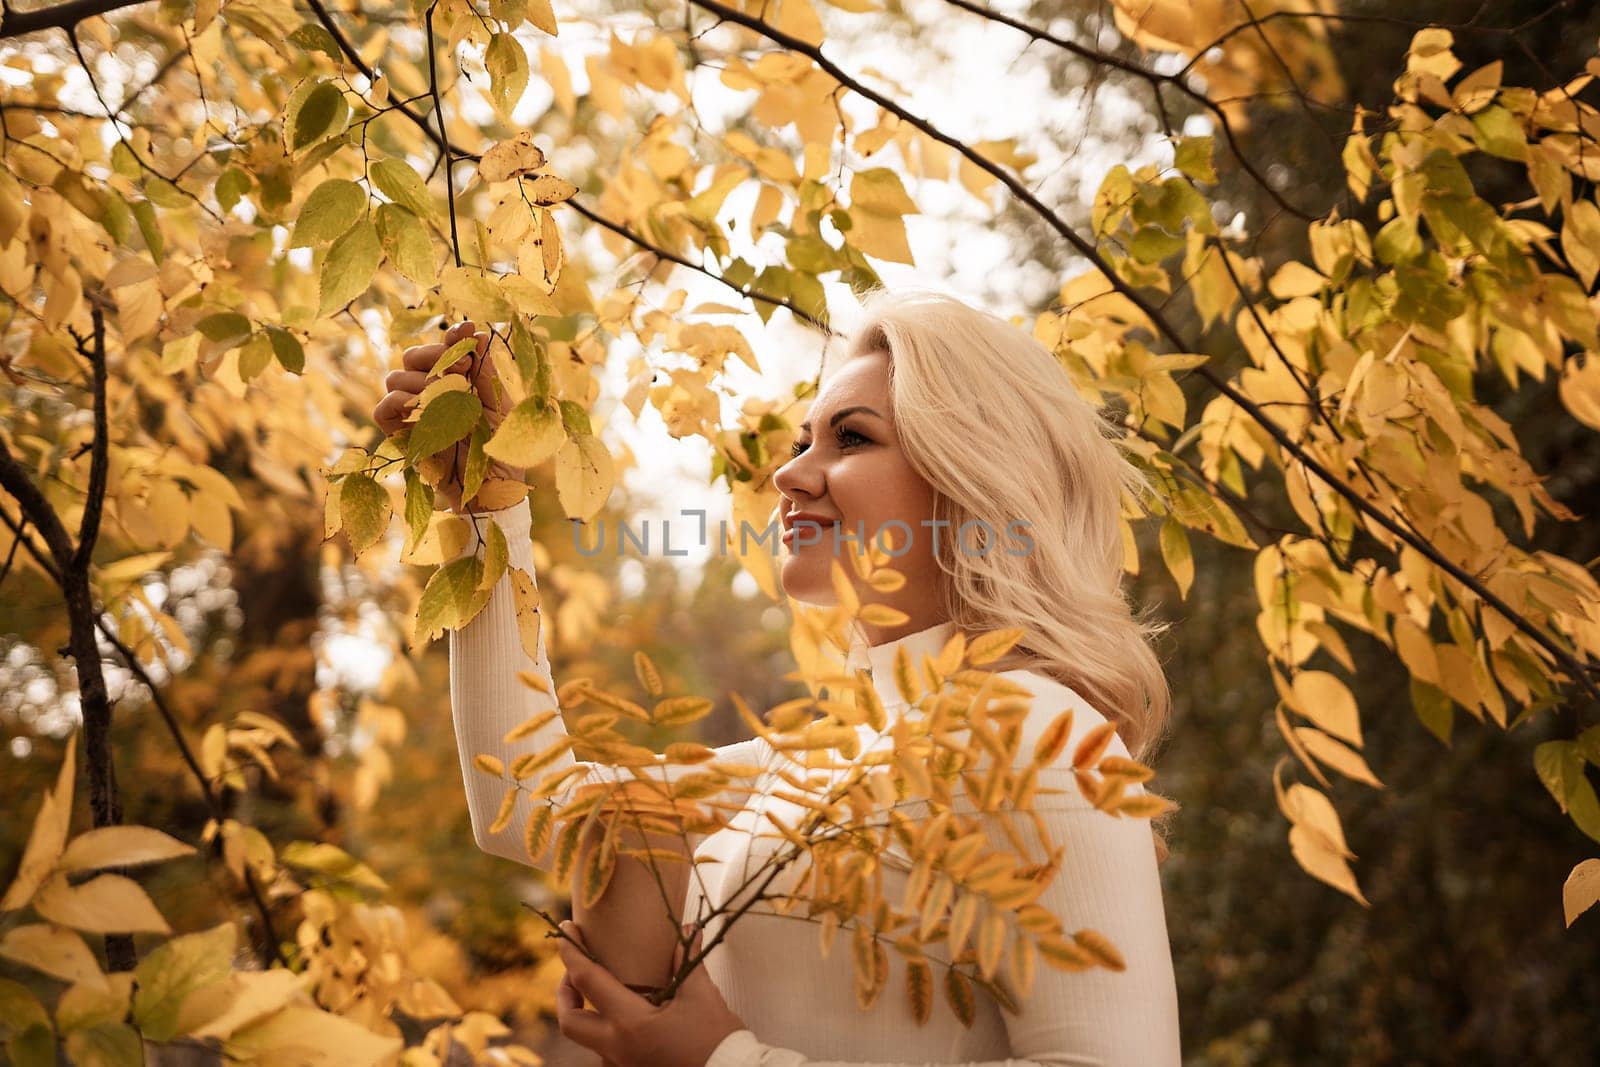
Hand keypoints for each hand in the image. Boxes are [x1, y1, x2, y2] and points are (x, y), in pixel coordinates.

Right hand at [372, 319, 522, 513]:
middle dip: (433, 354)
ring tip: (447, 395)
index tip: (467, 330)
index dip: (451, 335)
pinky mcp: (400, 435)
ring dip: (420, 380)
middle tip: (460, 368)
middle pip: (411, 356)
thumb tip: (478, 334)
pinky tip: (425, 409)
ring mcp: (413, 412)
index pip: (444, 348)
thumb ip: (485, 373)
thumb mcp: (498, 407)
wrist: (492, 489)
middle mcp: (431, 391)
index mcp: (456, 380)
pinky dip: (399, 403)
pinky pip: (383, 408)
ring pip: (395, 377)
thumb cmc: (501, 449)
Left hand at [555, 920, 746, 1066]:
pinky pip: (608, 1052)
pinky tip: (630, 1019)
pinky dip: (610, 1031)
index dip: (571, 952)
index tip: (566, 930)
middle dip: (564, 992)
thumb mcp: (702, 996)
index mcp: (630, 1023)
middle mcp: (617, 1048)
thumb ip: (688, 961)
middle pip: (569, 1020)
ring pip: (588, 1040)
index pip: (587, 981)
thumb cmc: (717, 1040)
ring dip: (590, 1014)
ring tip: (606, 992)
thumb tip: (689, 930)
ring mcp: (622, 1065)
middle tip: (574, 971)